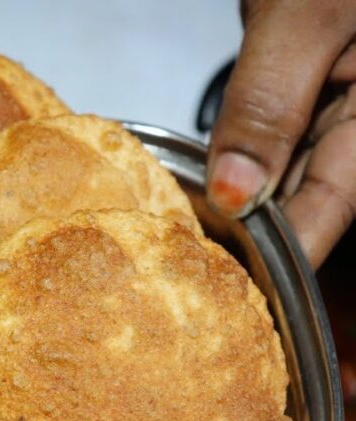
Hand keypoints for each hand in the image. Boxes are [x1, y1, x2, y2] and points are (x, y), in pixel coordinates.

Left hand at [207, 0, 355, 268]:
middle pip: (308, 197)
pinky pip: (273, 136)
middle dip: (254, 235)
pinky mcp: (308, 86)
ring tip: (186, 237)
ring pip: (286, 171)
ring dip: (240, 200)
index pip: (330, 207)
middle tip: (195, 273)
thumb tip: (235, 191)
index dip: (282, 253)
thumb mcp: (306, 18)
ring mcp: (335, 103)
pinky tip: (200, 182)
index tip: (235, 291)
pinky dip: (237, 159)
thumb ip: (268, 104)